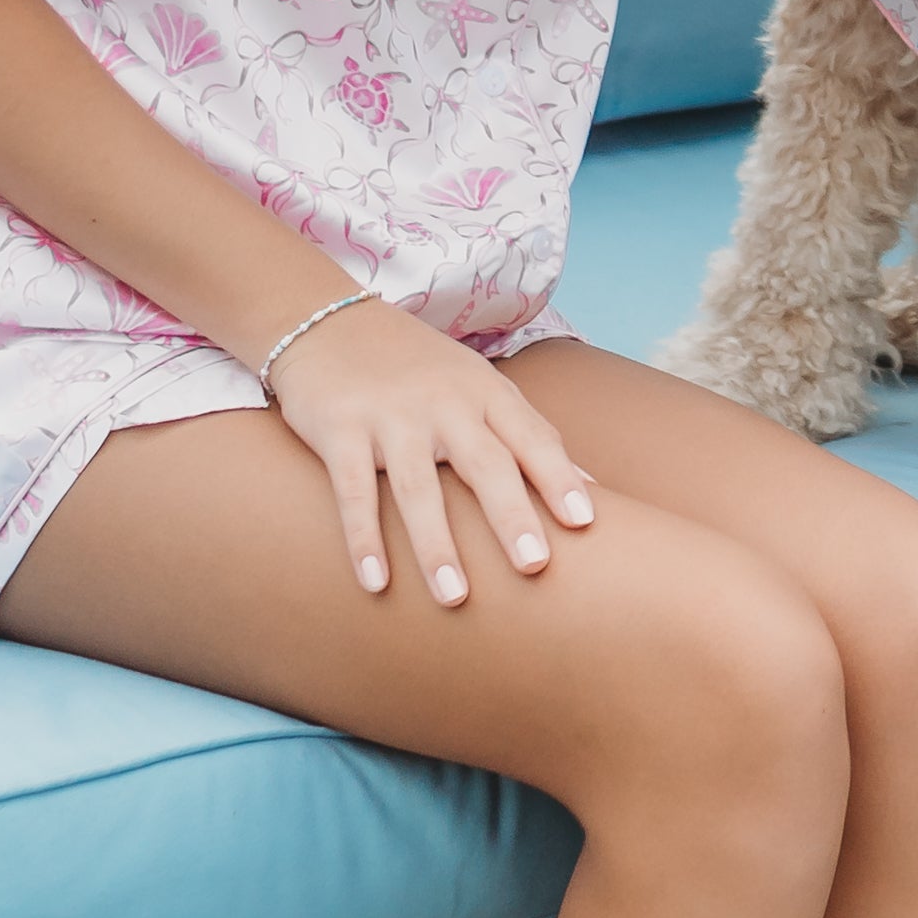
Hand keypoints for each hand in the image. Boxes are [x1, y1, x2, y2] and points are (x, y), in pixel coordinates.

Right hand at [263, 305, 601, 603]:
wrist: (328, 319)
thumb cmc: (418, 367)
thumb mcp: (478, 386)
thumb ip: (527, 434)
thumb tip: (589, 486)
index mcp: (486, 393)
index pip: (533, 437)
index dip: (559, 479)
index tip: (586, 523)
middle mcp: (445, 403)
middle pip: (485, 464)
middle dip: (511, 516)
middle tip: (535, 567)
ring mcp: (391, 416)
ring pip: (418, 487)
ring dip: (437, 545)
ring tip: (455, 598)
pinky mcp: (341, 428)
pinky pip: (353, 490)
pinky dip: (364, 538)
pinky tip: (376, 582)